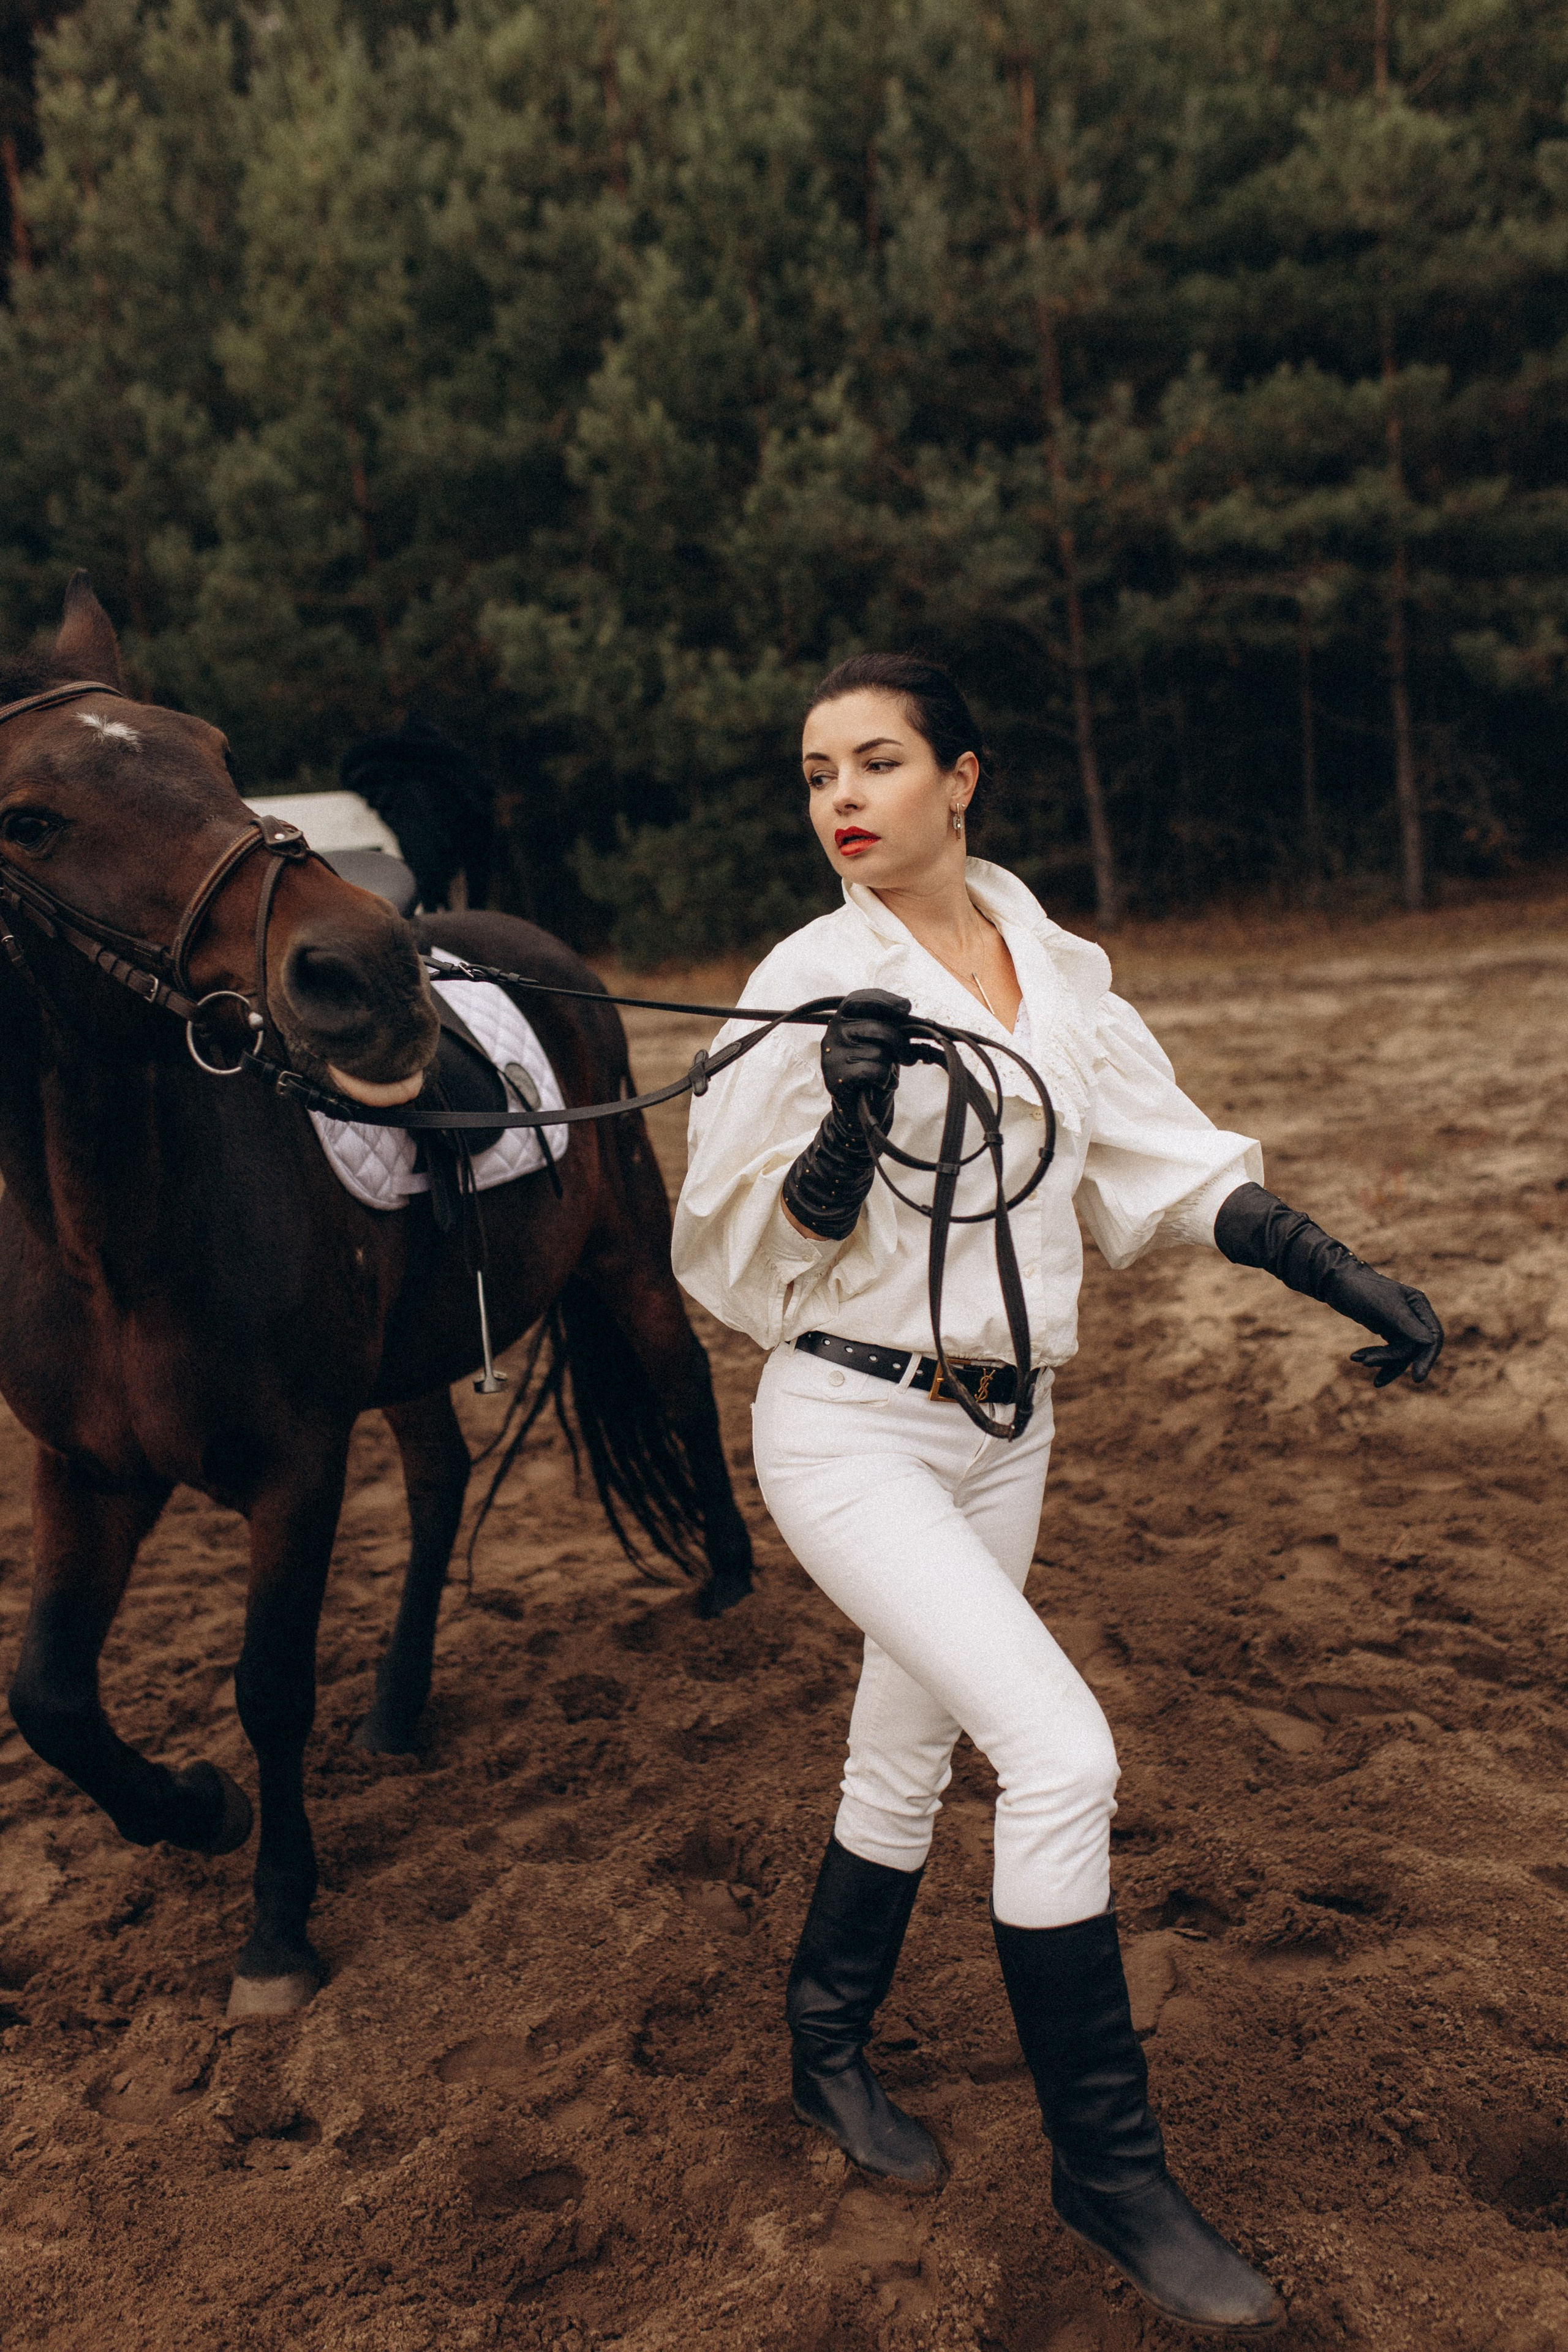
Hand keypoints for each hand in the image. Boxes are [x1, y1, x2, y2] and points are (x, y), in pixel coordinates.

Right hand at [820, 989, 910, 1121]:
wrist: (857, 1110)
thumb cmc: (871, 1071)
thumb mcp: (878, 1043)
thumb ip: (886, 1027)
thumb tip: (909, 1016)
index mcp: (841, 1021)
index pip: (858, 999)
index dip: (884, 999)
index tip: (906, 1007)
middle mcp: (832, 1033)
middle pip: (877, 1027)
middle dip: (901, 1043)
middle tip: (908, 1057)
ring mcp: (832, 1055)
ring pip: (878, 1052)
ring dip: (890, 1067)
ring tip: (885, 1076)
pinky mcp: (835, 1076)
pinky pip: (874, 1070)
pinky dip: (884, 1080)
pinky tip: (879, 1085)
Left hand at [1325, 1264, 1443, 1388]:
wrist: (1334, 1282)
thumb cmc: (1360, 1288)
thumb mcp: (1383, 1306)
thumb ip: (1406, 1323)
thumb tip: (1430, 1342)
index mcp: (1418, 1305)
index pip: (1433, 1337)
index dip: (1427, 1358)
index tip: (1417, 1378)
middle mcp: (1414, 1315)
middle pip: (1414, 1349)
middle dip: (1393, 1360)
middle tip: (1374, 1375)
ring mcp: (1401, 1324)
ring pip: (1400, 1353)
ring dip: (1380, 1360)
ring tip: (1358, 1359)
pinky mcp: (1387, 1330)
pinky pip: (1388, 1351)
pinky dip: (1375, 1356)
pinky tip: (1356, 1357)